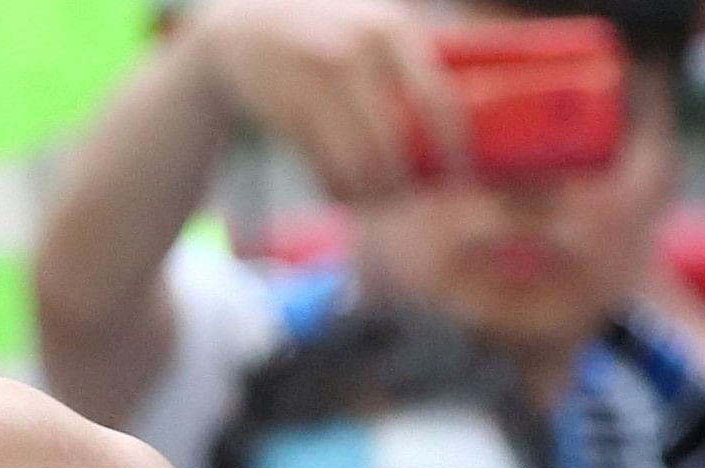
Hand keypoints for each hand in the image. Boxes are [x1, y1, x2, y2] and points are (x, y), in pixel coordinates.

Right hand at [180, 0, 463, 202]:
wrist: (244, 28)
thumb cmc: (323, 34)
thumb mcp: (371, 28)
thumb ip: (408, 63)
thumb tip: (459, 122)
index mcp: (391, 32)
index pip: (438, 101)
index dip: (454, 149)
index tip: (461, 180)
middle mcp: (355, 53)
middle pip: (393, 145)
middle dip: (401, 185)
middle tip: (406, 202)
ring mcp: (314, 81)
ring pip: (354, 163)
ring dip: (366, 195)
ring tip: (372, 203)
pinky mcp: (283, 108)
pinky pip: (319, 165)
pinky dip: (333, 189)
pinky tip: (338, 192)